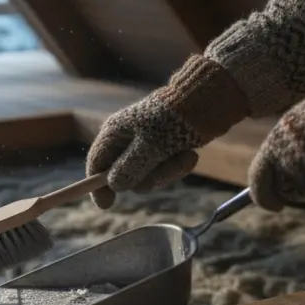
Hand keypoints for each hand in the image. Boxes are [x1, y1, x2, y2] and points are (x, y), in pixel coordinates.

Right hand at [87, 55, 250, 208]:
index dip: (96, 185)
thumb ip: (130, 167)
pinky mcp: (162, 149)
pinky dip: (177, 166)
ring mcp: (144, 146)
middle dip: (148, 177)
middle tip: (167, 170)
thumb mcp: (151, 145)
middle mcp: (125, 140)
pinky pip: (163, 170)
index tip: (106, 204)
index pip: (96, 163)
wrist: (208, 100)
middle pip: (124, 175)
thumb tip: (114, 185)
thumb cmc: (174, 118)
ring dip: (168, 171)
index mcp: (114, 132)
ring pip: (147, 176)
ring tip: (186, 156)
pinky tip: (190, 154)